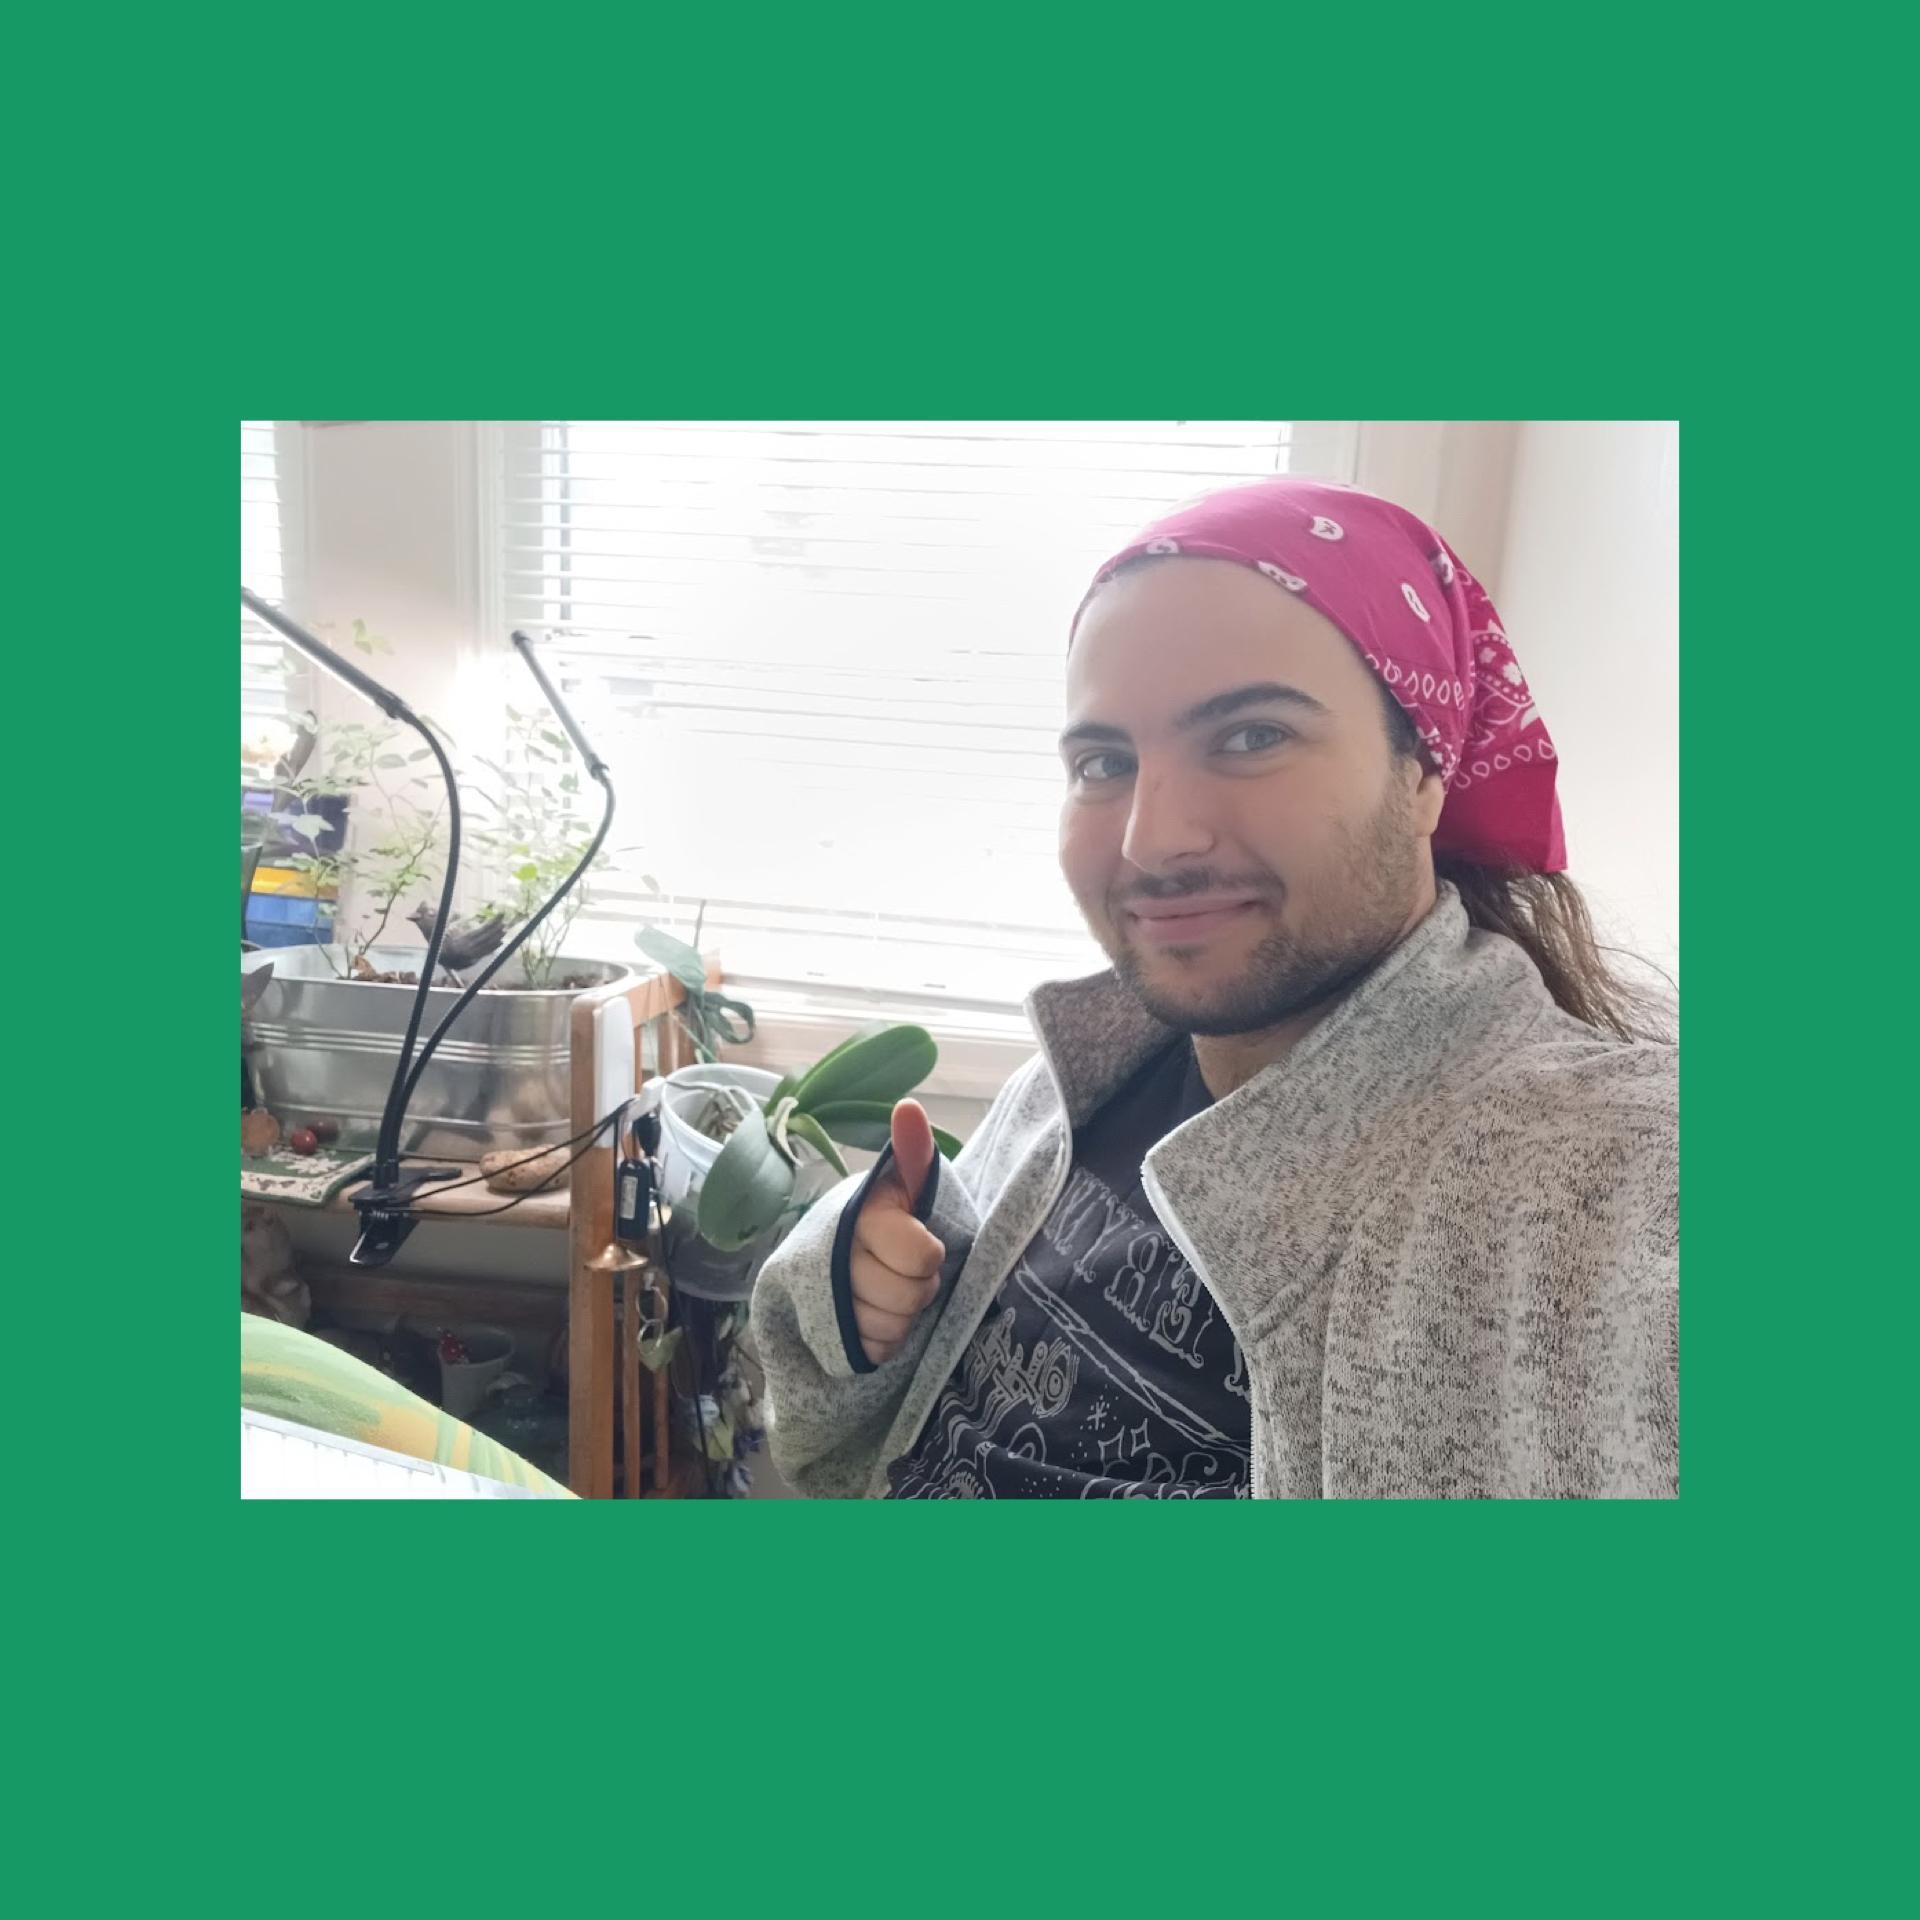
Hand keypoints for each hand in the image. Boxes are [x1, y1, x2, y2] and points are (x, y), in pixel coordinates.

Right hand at [849, 1099, 944, 1366]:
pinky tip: (872, 1317)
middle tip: (905, 1272)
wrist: (844, 1255)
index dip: (928, 1256)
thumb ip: (913, 1151)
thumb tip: (909, 1108)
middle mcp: (837, 1257)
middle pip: (908, 1298)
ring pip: (890, 1329)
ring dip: (900, 1316)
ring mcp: (825, 1301)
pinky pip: (875, 1351)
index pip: (921, 1257)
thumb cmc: (891, 1217)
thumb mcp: (906, 1184)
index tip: (920, 1243)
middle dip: (917, 1289)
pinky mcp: (823, 1336)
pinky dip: (882, 1340)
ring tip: (888, 1292)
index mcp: (861, 1216)